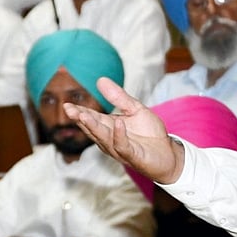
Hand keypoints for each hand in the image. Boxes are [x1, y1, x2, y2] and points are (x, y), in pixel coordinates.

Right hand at [63, 77, 184, 183]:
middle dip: (81, 119)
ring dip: (94, 127)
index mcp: (109, 126)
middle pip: (93, 128)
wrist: (169, 153)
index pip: (91, 118)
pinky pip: (123, 146)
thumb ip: (119, 97)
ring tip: (84, 115)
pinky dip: (119, 135)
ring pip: (104, 138)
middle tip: (69, 110)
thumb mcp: (135, 110)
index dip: (79, 112)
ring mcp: (120, 149)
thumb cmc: (150, 133)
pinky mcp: (133, 156)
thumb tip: (100, 79)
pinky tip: (117, 123)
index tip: (67, 105)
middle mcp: (110, 139)